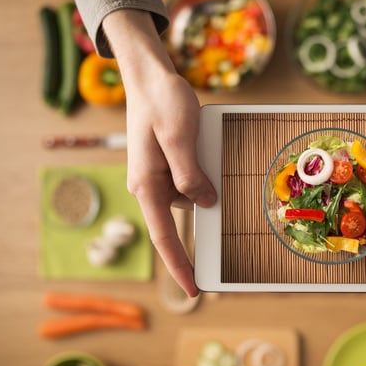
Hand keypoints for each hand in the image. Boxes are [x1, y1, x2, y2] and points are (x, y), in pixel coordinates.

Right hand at [103, 10, 216, 296]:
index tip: (194, 289)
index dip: (180, 265)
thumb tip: (205, 205)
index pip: (164, 237)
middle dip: (203, 211)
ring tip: (205, 145)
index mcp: (147, 186)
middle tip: (218, 200)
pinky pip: (190, 177)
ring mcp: (158, 175)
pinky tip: (205, 146)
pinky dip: (203, 171)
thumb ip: (190, 175)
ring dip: (206, 184)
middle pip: (182, 214)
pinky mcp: (168, 163)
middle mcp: (150, 186)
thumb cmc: (162, 104)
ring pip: (191, 194)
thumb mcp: (179, 139)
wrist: (150, 76)